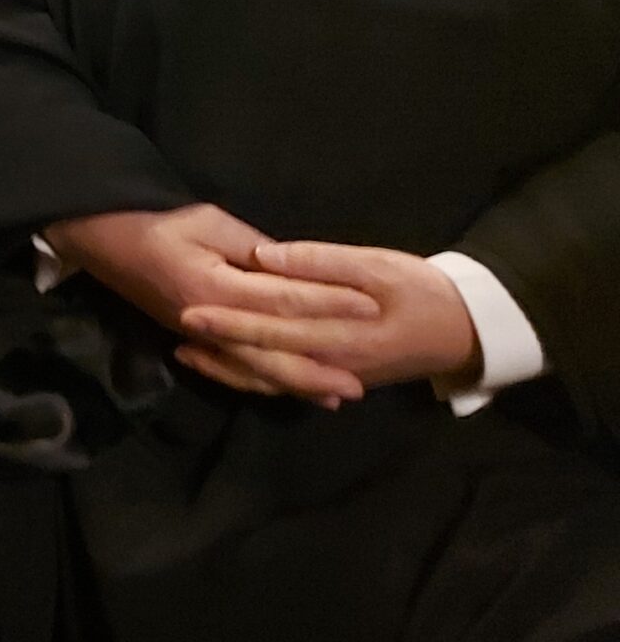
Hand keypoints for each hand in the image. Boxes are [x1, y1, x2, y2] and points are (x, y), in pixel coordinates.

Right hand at [44, 205, 381, 406]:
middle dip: (317, 368)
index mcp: (216, 287)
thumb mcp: (208, 221)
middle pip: (272, 353)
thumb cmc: (157, 222)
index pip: (284, 298)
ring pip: (254, 370)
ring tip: (335, 396)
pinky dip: (264, 381)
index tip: (370, 307)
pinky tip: (288, 387)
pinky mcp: (194, 338)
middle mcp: (209, 321)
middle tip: (360, 385)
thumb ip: (254, 248)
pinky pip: (234, 369)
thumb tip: (296, 269)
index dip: (329, 302)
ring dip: (296, 384)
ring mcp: (200, 335)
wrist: (103, 238)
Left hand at [176, 241, 480, 404]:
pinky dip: (251, 378)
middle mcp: (330, 365)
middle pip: (262, 357)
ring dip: (226, 366)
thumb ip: (321, 263)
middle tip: (176, 326)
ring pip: (268, 378)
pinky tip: (224, 365)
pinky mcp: (334, 379)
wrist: (466, 332)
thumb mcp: (379, 266)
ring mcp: (332, 377)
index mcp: (341, 335)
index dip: (230, 319)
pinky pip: (284, 384)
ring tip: (185, 350)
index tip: (190, 307)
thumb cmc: (422, 291)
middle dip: (217, 344)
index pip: (273, 327)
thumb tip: (265, 257)